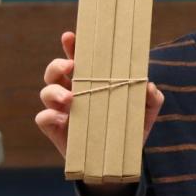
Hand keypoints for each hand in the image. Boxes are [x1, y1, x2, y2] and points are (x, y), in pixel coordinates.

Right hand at [34, 31, 162, 160]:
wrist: (120, 159)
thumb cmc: (130, 127)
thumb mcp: (146, 111)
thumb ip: (152, 97)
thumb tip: (148, 85)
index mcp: (91, 81)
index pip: (78, 59)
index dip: (72, 46)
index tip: (70, 36)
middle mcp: (73, 92)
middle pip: (55, 71)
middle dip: (58, 65)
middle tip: (70, 67)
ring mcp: (62, 110)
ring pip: (46, 91)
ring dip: (53, 90)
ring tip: (69, 97)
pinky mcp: (56, 129)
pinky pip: (43, 118)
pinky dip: (48, 115)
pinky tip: (61, 117)